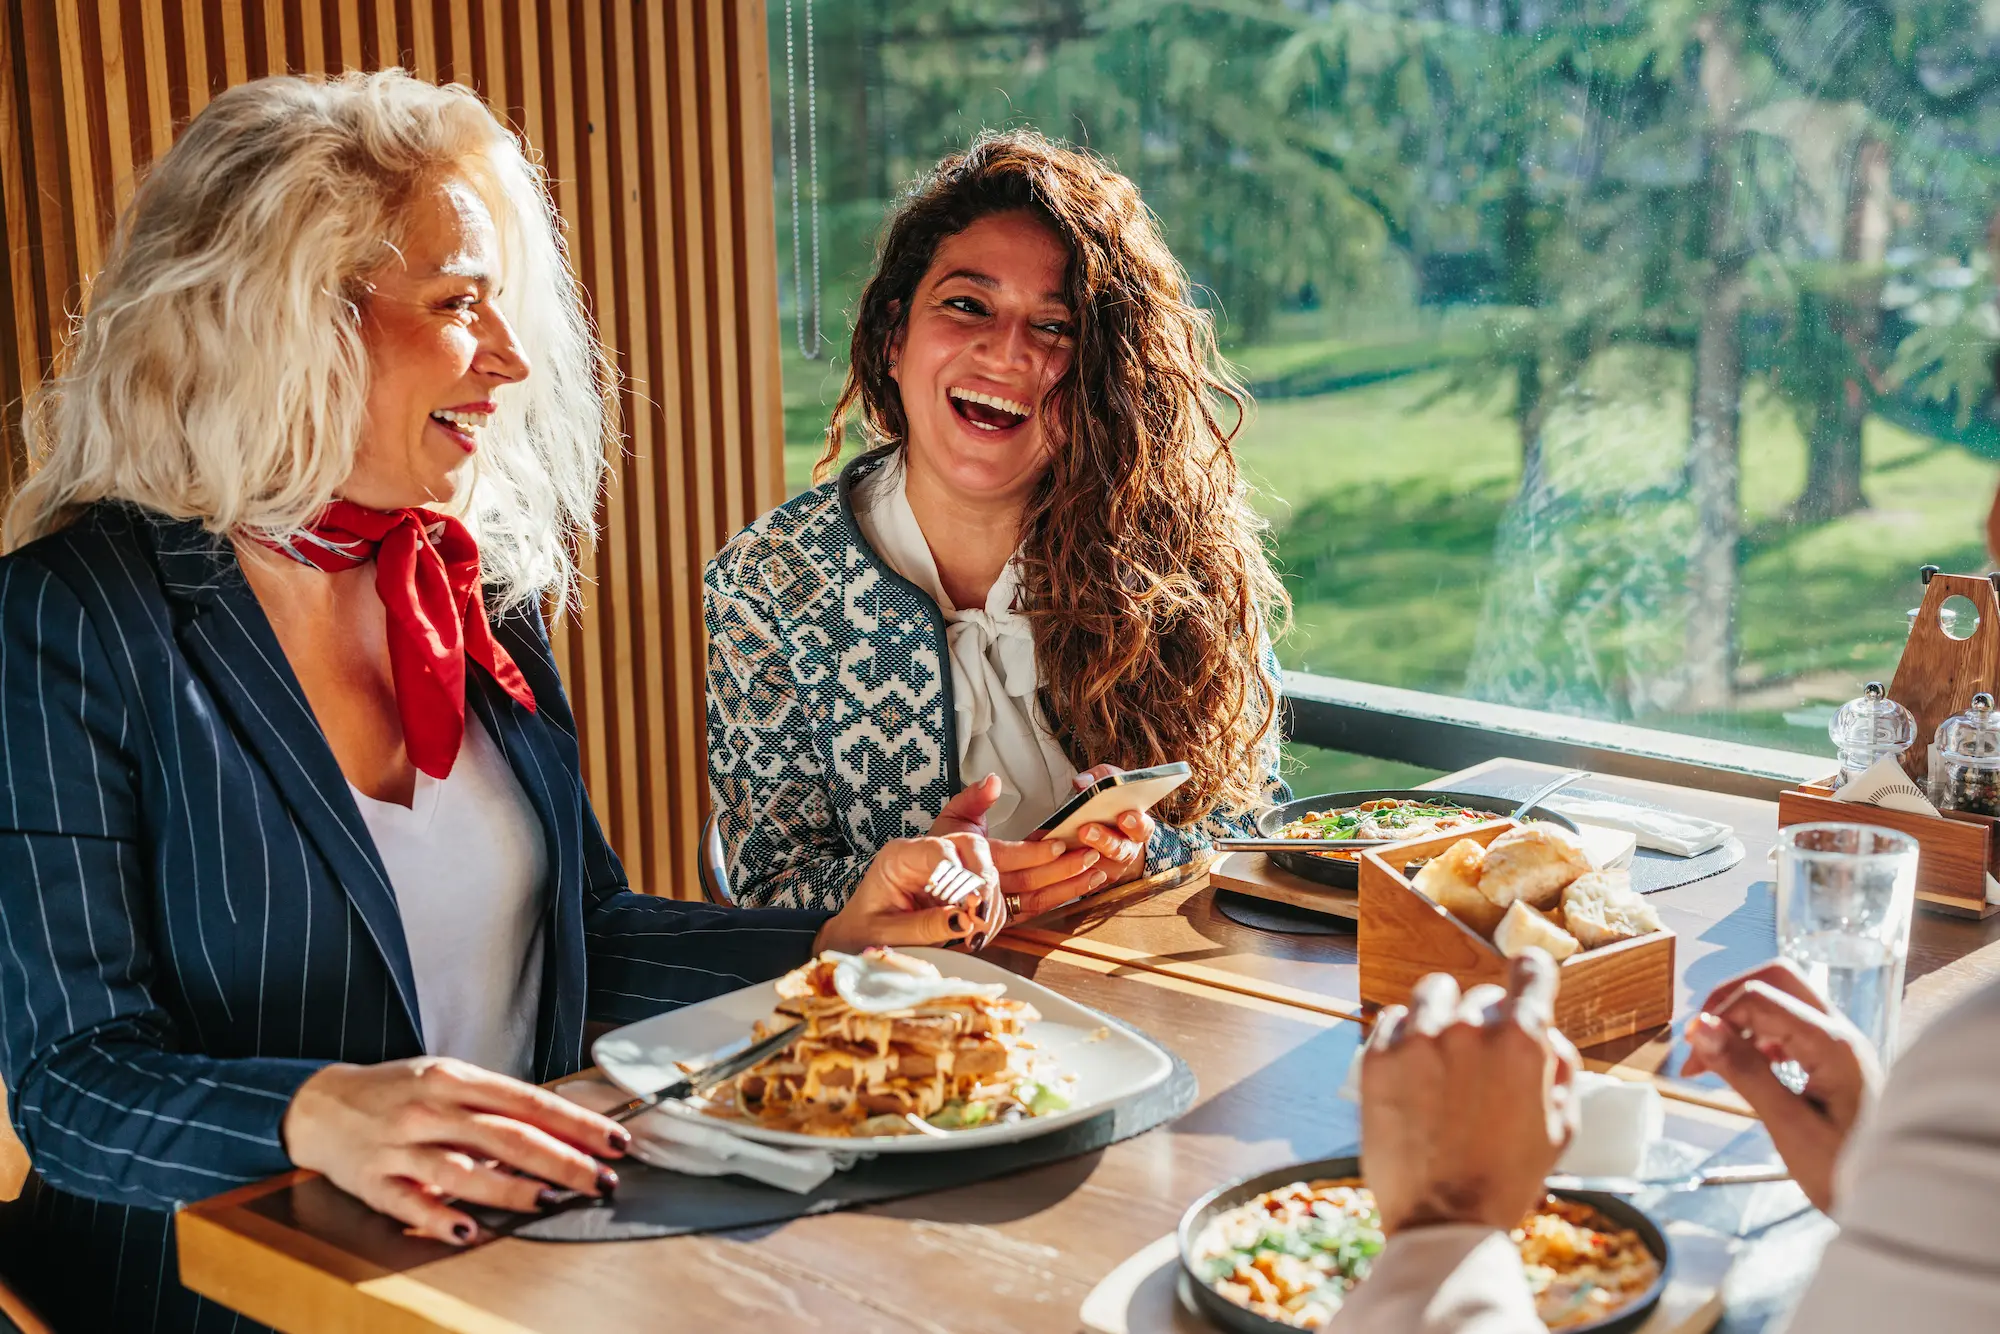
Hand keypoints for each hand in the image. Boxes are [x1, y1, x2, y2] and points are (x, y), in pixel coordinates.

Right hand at [282, 1057, 627, 1244]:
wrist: (320, 1103)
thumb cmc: (397, 1091)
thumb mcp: (448, 1078)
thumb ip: (496, 1104)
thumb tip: (560, 1129)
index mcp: (455, 1078)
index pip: (529, 1102)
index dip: (576, 1124)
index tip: (614, 1142)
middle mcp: (431, 1109)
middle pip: (507, 1136)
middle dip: (561, 1160)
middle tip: (599, 1180)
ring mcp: (402, 1147)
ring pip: (464, 1170)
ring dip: (510, 1188)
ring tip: (549, 1199)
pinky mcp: (376, 1182)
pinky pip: (413, 1205)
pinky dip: (443, 1219)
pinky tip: (471, 1230)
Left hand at [814, 834, 1001, 953]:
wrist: (861, 940)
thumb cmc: (864, 933)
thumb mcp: (888, 934)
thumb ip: (926, 926)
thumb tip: (964, 920)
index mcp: (899, 858)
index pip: (938, 849)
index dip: (959, 873)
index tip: (970, 903)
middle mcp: (925, 856)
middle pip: (970, 847)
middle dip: (984, 881)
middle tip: (980, 915)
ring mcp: (945, 869)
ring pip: (985, 868)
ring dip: (991, 903)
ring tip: (977, 934)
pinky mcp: (958, 887)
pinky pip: (986, 892)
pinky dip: (990, 914)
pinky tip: (976, 935)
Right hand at [924, 770, 1132, 920]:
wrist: (926, 888)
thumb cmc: (941, 852)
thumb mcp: (953, 817)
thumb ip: (974, 798)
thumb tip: (992, 781)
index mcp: (975, 858)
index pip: (1007, 856)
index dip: (1033, 852)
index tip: (1057, 843)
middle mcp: (987, 886)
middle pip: (1029, 881)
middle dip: (1062, 869)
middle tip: (1088, 854)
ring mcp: (998, 905)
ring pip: (1037, 899)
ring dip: (1069, 887)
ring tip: (1095, 872)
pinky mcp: (1007, 916)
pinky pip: (1037, 910)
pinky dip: (1061, 899)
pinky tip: (1083, 887)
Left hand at [1063, 764, 1153, 889]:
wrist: (1106, 831)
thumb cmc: (1109, 806)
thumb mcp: (1110, 785)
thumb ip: (1100, 778)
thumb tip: (1082, 782)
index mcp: (1137, 827)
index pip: (1144, 828)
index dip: (1136, 824)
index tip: (1124, 816)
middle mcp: (1128, 850)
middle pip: (1120, 850)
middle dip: (1103, 839)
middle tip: (1086, 829)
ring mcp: (1113, 868)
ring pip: (1100, 867)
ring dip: (1084, 856)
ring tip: (1067, 844)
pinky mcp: (1095, 881)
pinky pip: (1083, 879)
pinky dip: (1070, 869)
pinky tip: (1056, 857)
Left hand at [1361, 952, 1580, 1235]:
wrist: (1443, 1221)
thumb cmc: (1508, 1178)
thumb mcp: (1561, 1127)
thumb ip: (1559, 1068)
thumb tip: (1547, 1032)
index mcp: (1521, 1040)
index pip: (1531, 970)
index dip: (1532, 972)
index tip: (1527, 977)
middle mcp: (1468, 1027)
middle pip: (1483, 997)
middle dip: (1487, 1024)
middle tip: (1481, 1068)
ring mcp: (1418, 1038)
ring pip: (1434, 993)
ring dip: (1442, 1015)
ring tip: (1443, 1057)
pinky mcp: (1378, 1056)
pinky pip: (1394, 1019)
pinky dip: (1405, 1036)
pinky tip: (1413, 1072)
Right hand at [1680, 959, 1879, 1210]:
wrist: (1903, 1204)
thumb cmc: (1848, 1174)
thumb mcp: (1789, 1128)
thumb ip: (1746, 1072)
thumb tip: (1700, 1027)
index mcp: (1832, 1045)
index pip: (1759, 997)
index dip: (1716, 1018)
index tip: (1692, 1060)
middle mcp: (1840, 1032)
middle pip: (1776, 979)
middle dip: (1729, 1001)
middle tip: (1703, 1042)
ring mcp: (1841, 1044)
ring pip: (1783, 998)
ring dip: (1743, 1019)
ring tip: (1718, 1064)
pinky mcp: (1837, 1059)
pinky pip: (1792, 1024)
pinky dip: (1760, 1036)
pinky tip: (1750, 1070)